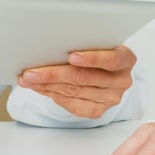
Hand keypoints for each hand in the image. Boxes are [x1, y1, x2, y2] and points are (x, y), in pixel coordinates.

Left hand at [17, 45, 136, 118]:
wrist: (105, 72)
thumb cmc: (99, 52)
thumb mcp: (96, 43)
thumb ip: (82, 44)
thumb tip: (51, 47)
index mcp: (126, 59)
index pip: (112, 59)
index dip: (92, 58)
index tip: (71, 56)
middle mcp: (121, 80)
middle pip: (85, 78)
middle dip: (54, 74)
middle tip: (32, 72)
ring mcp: (111, 98)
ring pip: (75, 92)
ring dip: (47, 85)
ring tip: (28, 79)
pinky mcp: (99, 111)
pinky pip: (73, 105)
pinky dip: (53, 96)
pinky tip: (40, 88)